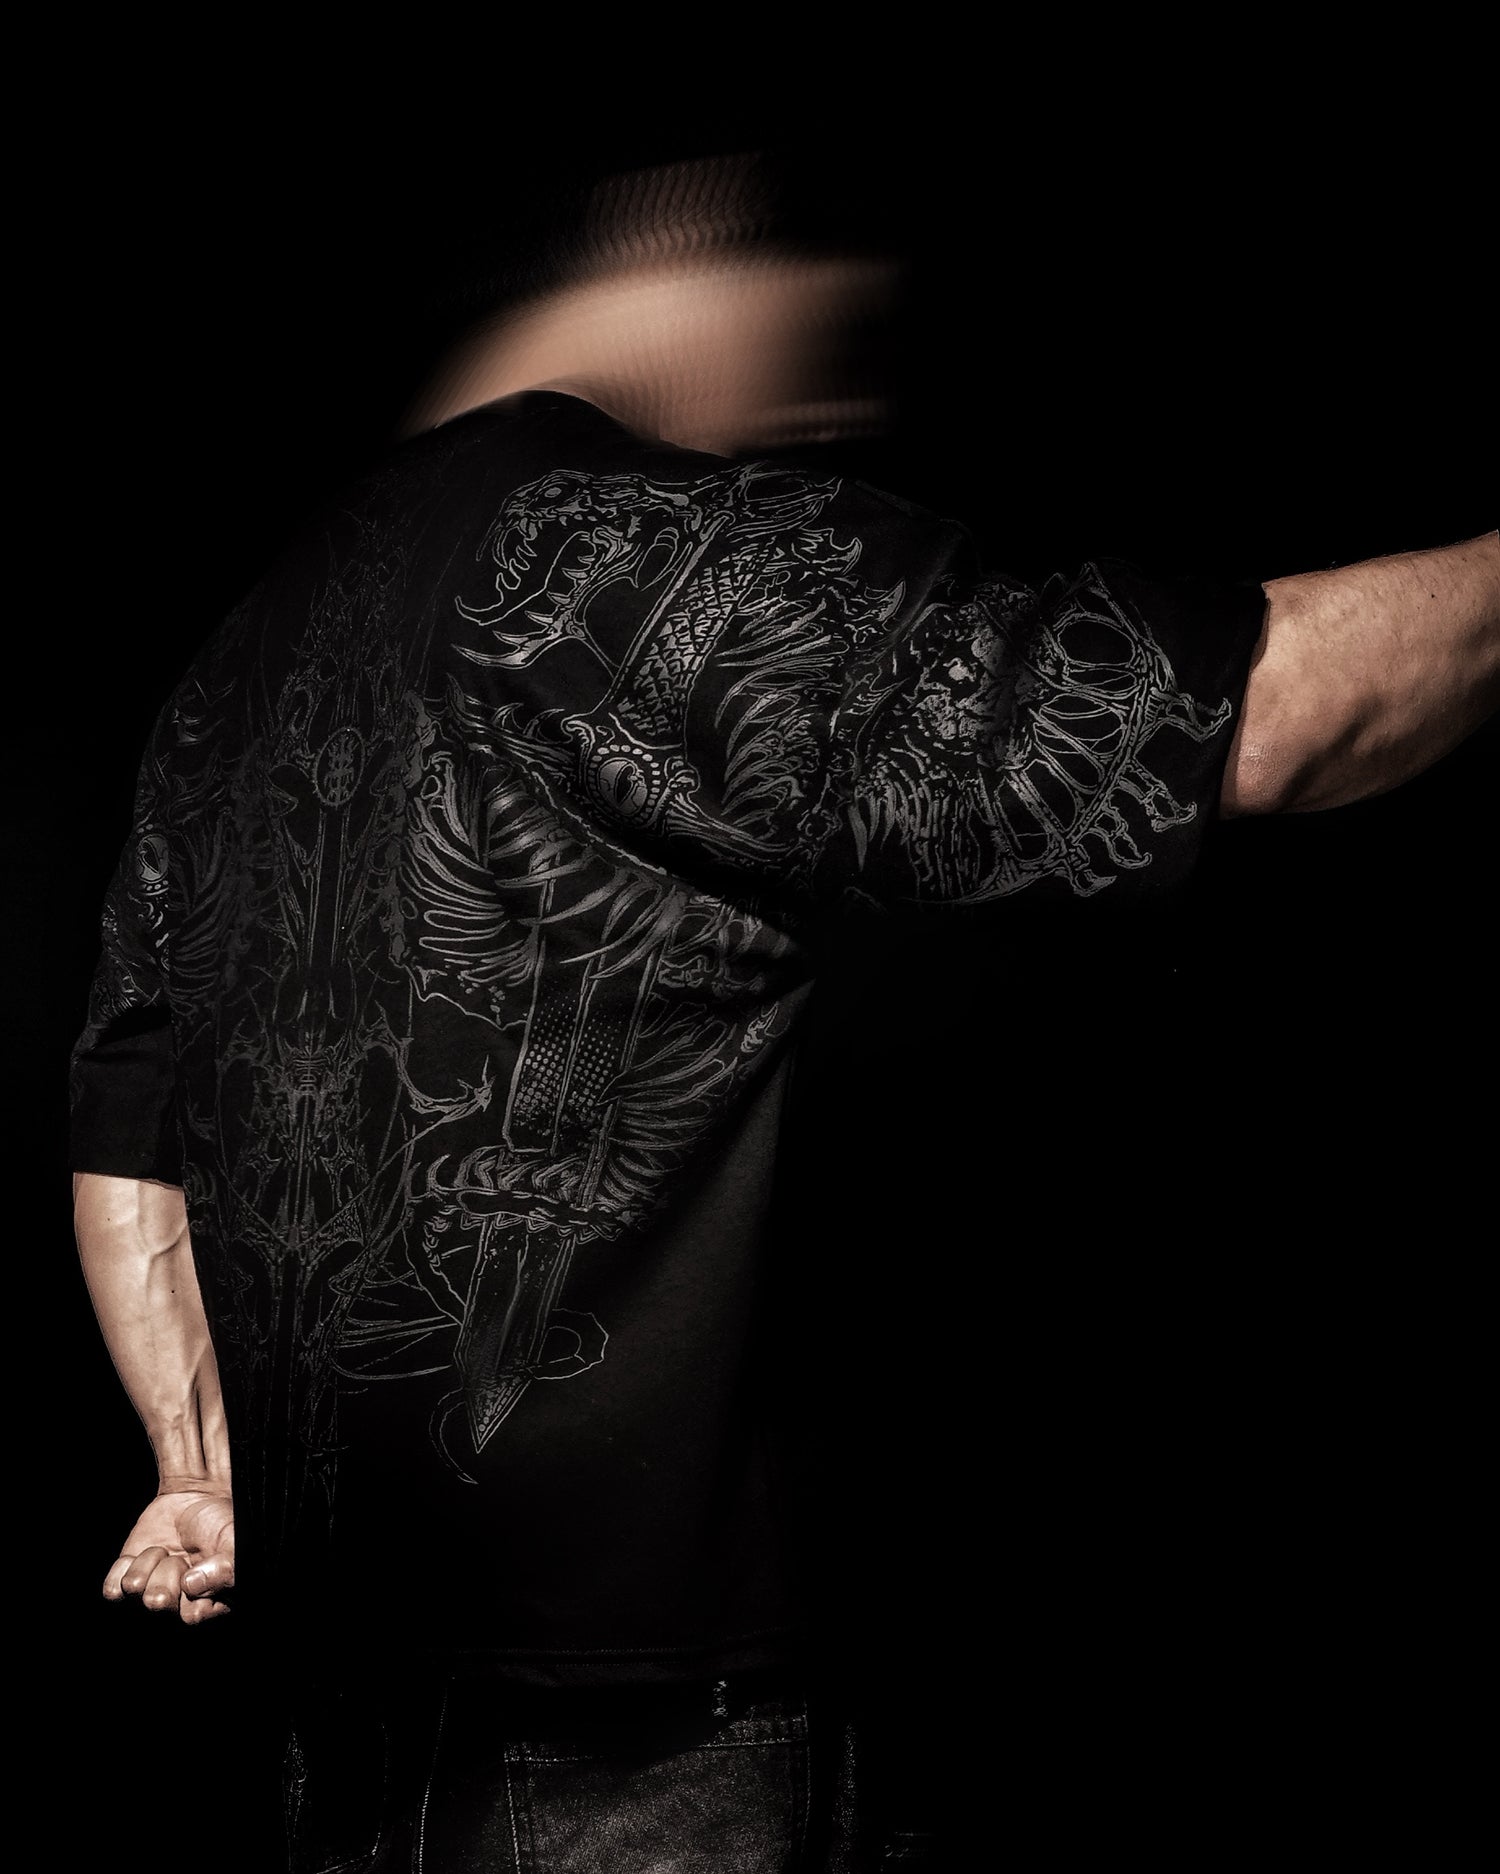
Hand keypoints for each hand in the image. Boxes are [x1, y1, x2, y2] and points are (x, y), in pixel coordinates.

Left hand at [105, 1484, 234, 1624]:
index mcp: (208, 1605)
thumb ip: (226, 1567)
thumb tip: (191, 1584)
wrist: (193, 1500)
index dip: (190, 1590)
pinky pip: (112, 1589)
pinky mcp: (126, 1582)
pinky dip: (125, 1566)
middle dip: (167, 1572)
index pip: (191, 1616)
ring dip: (149, 1562)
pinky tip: (141, 1556)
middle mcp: (177, 1607)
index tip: (195, 1569)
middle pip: (156, 1605)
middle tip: (181, 1558)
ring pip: (133, 1590)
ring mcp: (149, 1596)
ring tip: (165, 1552)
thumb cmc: (219, 1524)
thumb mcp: (234, 1541)